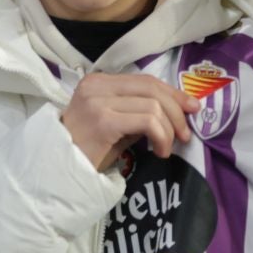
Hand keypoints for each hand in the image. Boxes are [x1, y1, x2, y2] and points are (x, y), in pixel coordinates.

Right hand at [60, 71, 200, 171]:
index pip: (146, 81)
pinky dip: (162, 136)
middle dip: (177, 111)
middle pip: (152, 89)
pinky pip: (148, 121)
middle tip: (185, 135)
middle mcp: (97, 85)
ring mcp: (98, 102)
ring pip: (153, 106)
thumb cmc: (88, 150)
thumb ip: (141, 110)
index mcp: (99, 81)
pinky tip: (159, 152)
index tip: (192, 109)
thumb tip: (181, 108)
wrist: (59, 172)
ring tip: (166, 149)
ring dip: (169, 130)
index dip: (173, 93)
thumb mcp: (116, 122)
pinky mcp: (103, 121)